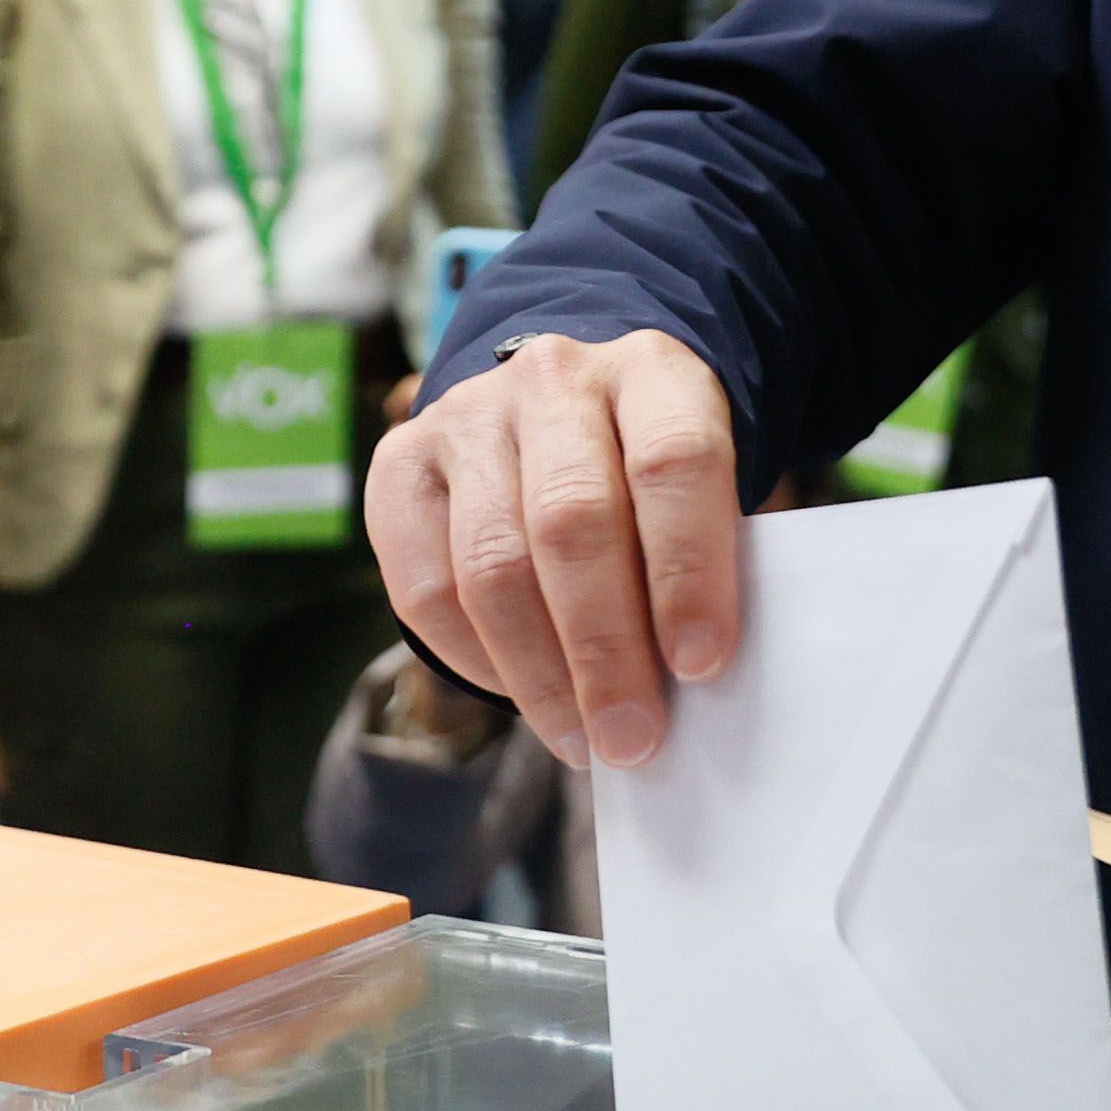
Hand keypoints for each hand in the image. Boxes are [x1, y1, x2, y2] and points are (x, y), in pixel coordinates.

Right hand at [370, 330, 745, 770]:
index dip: (689, 569)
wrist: (563, 410)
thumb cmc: (652, 479)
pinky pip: (424, 585)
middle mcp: (553, 379)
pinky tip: (517, 695)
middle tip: (634, 738)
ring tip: (580, 739)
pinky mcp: (401, 462)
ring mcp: (468, 416)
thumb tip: (693, 685)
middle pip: (572, 520)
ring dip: (539, 673)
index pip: (673, 461)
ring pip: (492, 562)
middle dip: (604, 648)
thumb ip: (708, 562)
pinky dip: (474, 660)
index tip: (702, 665)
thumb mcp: (706, 487)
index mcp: (652, 371)